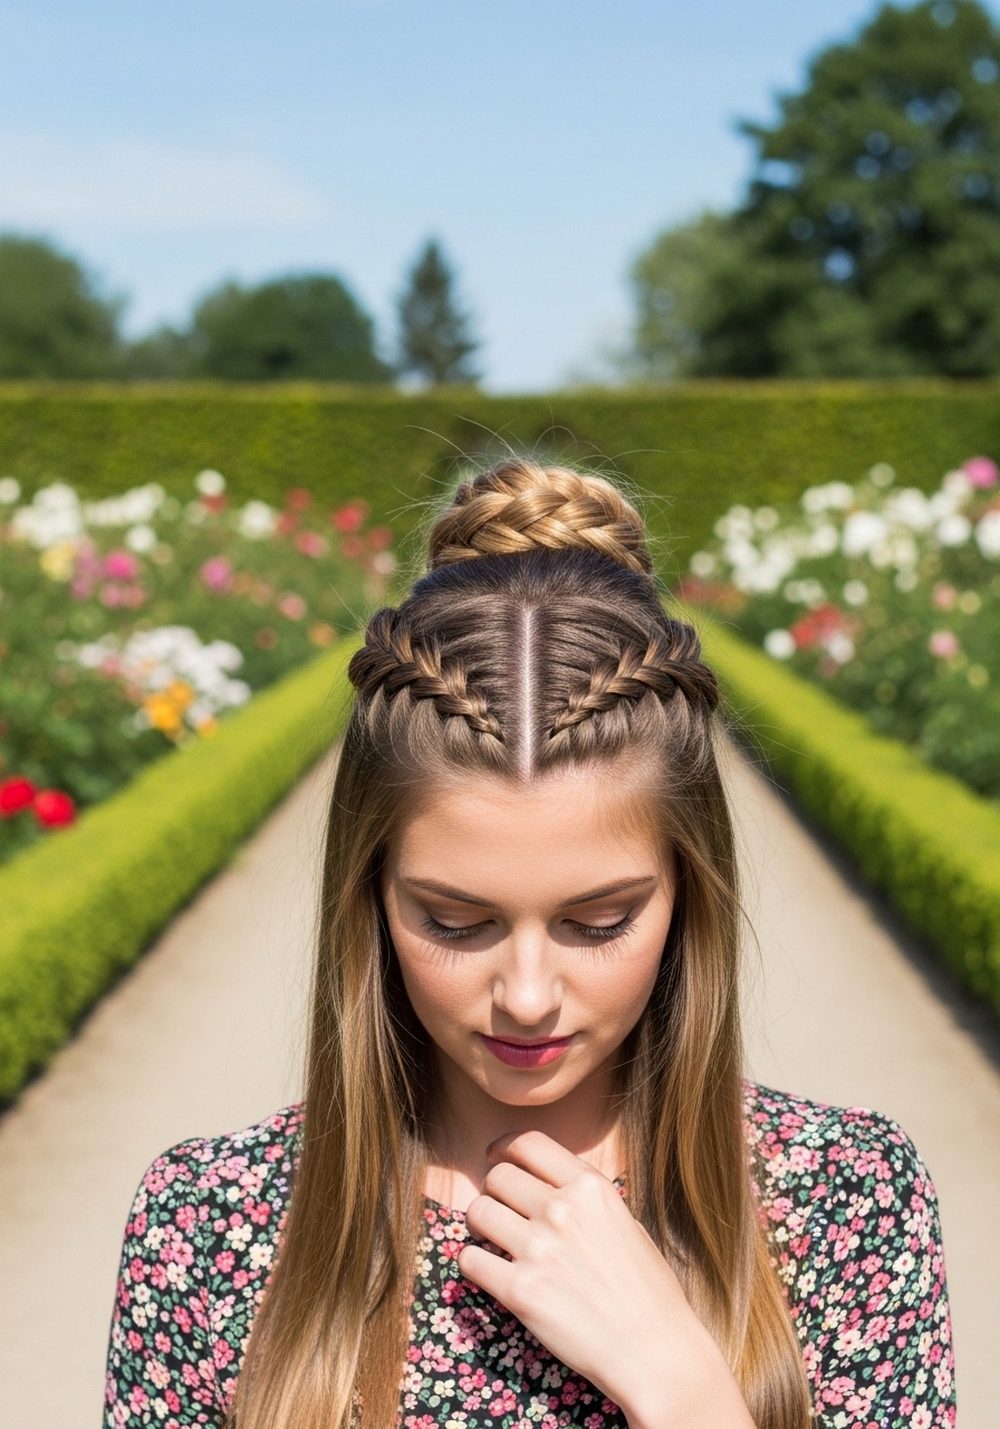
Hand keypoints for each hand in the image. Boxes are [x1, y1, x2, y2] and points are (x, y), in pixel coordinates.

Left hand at [457, 1128, 718, 1418]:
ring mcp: (538, 1249)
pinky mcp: (520, 1291)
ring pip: (478, 1211)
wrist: (655, 1352)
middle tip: (499, 1208)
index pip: (528, 1143)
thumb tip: (548, 1185)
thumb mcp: (625, 1222)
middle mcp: (562, 1209)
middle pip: (498, 1175)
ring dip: (480, 1224)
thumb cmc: (648, 1290)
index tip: (497, 1157)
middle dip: (493, 1190)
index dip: (504, 1147)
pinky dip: (473, 1263)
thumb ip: (585, 1198)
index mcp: (590, 1187)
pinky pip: (469, 1259)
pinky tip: (488, 1271)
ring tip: (491, 1239)